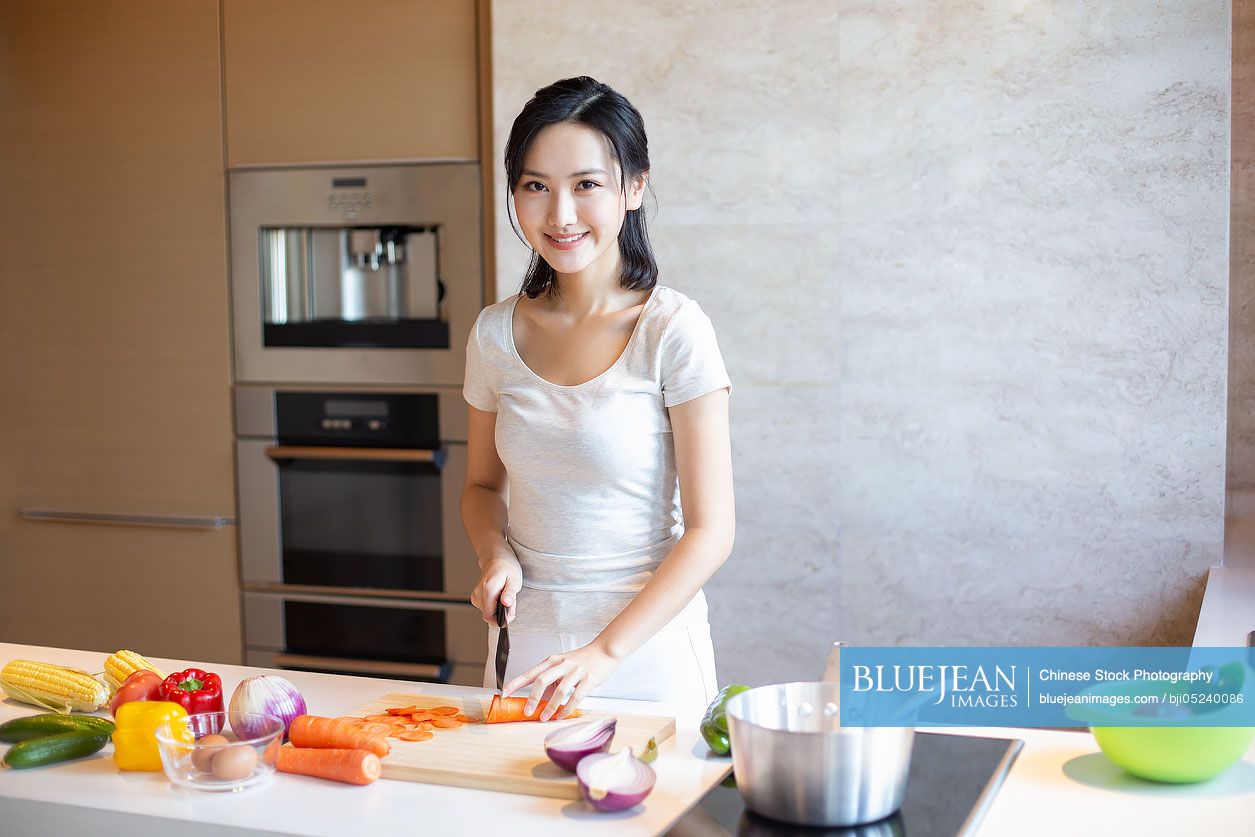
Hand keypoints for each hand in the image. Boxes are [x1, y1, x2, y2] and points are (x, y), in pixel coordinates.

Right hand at [470, 550, 521, 624]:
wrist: (496, 557)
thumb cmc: (507, 567)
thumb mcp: (515, 580)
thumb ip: (510, 594)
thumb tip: (506, 604)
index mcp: (488, 589)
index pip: (490, 616)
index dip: (502, 618)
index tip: (511, 611)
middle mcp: (478, 592)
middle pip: (489, 615)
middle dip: (502, 612)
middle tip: (511, 600)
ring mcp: (475, 594)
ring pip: (488, 612)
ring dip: (498, 608)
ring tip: (505, 595)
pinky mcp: (475, 596)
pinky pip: (486, 608)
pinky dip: (493, 605)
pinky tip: (499, 595)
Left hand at [502, 641, 620, 720]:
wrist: (605, 651)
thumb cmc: (584, 658)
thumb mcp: (563, 664)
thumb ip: (552, 678)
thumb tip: (540, 697)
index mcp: (553, 660)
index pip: (530, 672)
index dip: (516, 683)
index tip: (505, 693)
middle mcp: (562, 664)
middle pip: (542, 681)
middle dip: (532, 698)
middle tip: (527, 711)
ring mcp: (575, 671)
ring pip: (559, 691)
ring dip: (550, 707)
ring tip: (544, 718)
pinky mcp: (588, 680)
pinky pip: (575, 697)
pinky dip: (567, 709)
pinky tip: (561, 715)